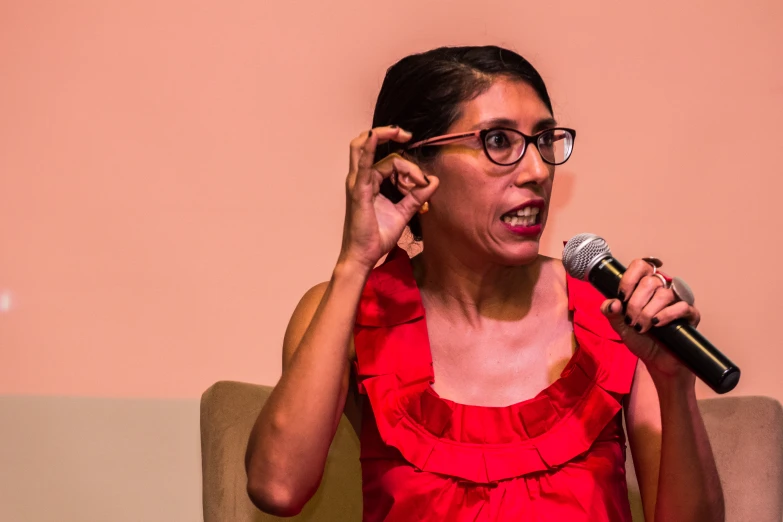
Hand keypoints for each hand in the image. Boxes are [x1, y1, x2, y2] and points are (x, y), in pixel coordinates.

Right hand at [337, 126, 438, 271]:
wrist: (365, 256)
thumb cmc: (378, 235)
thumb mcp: (404, 212)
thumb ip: (418, 196)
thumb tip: (434, 180)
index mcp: (370, 182)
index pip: (391, 161)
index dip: (410, 168)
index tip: (423, 183)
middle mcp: (361, 179)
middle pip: (370, 144)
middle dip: (387, 133)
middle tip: (407, 134)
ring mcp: (358, 183)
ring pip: (370, 150)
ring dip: (383, 137)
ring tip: (400, 133)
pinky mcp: (359, 191)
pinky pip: (362, 165)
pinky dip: (368, 148)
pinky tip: (374, 136)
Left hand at [600, 259, 700, 381]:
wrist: (657, 361)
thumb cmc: (641, 340)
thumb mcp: (620, 326)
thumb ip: (611, 313)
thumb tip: (612, 303)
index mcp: (645, 286)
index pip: (640, 265)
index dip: (629, 279)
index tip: (622, 296)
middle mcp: (662, 289)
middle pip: (650, 281)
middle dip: (636, 303)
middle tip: (631, 321)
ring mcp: (678, 300)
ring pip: (664, 294)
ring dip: (648, 312)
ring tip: (642, 327)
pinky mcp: (690, 314)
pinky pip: (682, 306)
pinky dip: (666, 315)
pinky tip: (657, 324)